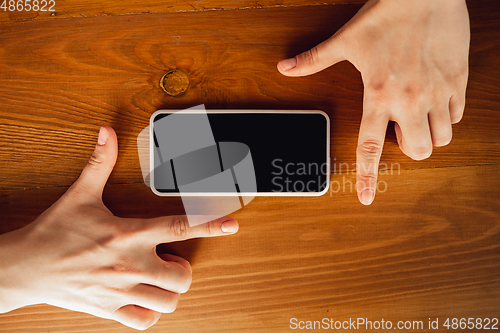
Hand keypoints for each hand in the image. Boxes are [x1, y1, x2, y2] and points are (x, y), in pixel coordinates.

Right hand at [0, 126, 238, 329]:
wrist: (24, 268)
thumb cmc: (53, 232)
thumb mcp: (79, 194)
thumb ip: (99, 162)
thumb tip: (106, 132)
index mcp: (128, 234)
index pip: (179, 227)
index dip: (210, 225)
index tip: (231, 223)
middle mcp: (130, 265)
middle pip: (182, 276)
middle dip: (183, 268)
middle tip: (167, 258)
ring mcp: (122, 291)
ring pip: (168, 302)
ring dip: (169, 290)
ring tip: (155, 277)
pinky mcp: (110, 309)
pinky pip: (145, 322)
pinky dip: (150, 313)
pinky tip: (142, 297)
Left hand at [278, 0, 469, 204]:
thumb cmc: (388, 15)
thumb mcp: (346, 39)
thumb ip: (314, 60)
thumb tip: (286, 67)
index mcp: (379, 94)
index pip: (370, 147)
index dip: (367, 177)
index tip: (367, 198)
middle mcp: (411, 99)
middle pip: (417, 152)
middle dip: (407, 149)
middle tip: (398, 128)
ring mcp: (438, 93)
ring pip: (440, 139)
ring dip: (427, 134)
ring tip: (415, 114)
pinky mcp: (458, 82)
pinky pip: (456, 116)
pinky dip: (445, 117)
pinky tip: (433, 99)